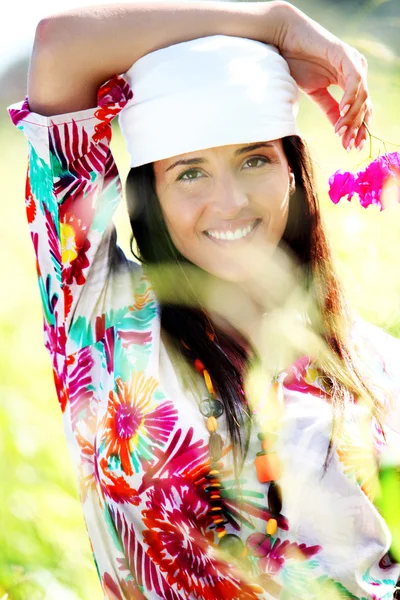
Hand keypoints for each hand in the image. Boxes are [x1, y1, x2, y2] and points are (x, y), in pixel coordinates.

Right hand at [270, 2, 371, 150]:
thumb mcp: (316, 94)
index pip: (361, 109)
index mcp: (351, 80)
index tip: (349, 147)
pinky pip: (354, 80)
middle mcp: (356, 71)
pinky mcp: (345, 55)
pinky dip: (350, 97)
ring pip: (362, 95)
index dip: (357, 129)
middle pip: (364, 105)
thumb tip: (339, 130)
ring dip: (352, 117)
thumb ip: (330, 110)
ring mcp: (353, 62)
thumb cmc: (297, 63)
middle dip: (357, 128)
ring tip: (341, 132)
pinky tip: (343, 111)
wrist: (283, 41)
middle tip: (347, 145)